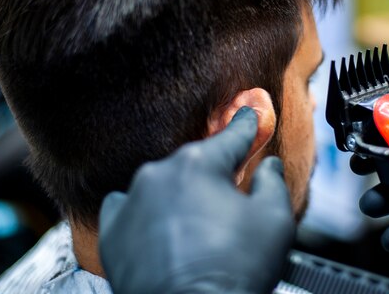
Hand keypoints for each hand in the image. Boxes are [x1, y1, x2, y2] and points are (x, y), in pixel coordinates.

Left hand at [98, 106, 294, 293]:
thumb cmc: (232, 272)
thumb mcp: (274, 222)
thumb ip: (273, 183)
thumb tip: (268, 167)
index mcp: (199, 165)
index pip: (231, 136)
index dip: (246, 125)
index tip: (249, 115)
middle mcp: (160, 174)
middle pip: (196, 163)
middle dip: (214, 178)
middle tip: (230, 207)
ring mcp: (132, 200)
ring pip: (163, 184)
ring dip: (180, 197)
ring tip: (198, 230)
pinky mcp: (113, 230)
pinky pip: (128, 207)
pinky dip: (145, 213)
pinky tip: (159, 230)